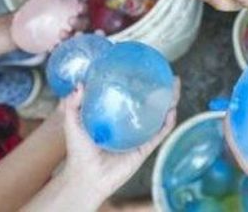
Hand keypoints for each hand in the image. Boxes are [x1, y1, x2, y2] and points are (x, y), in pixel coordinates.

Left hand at [10, 0, 83, 52]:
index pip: (82, 8)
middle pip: (83, 24)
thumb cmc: (32, 10)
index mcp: (70, 9)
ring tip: (62, 34)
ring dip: (72, 36)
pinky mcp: (59, 45)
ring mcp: (67, 35)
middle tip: (71, 20)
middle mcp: (72, 23)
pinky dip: (58, 47)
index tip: (79, 6)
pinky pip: (62, 48)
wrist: (19, 27)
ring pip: (75, 37)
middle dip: (80, 22)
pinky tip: (52, 46)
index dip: (83, 6)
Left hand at [60, 81, 178, 198]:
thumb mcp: (73, 123)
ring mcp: (138, 137)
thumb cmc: (78, 152)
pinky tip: (172, 111)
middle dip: (162, 90)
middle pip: (150, 104)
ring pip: (159, 117)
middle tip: (169, 76)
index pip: (131, 98)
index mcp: (115, 117)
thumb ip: (73, 105)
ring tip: (175, 89)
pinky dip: (167, 124)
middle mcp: (130, 125)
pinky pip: (159, 134)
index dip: (140, 84)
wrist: (86, 177)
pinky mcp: (144, 149)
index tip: (146, 70)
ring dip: (170, 103)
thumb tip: (80, 84)